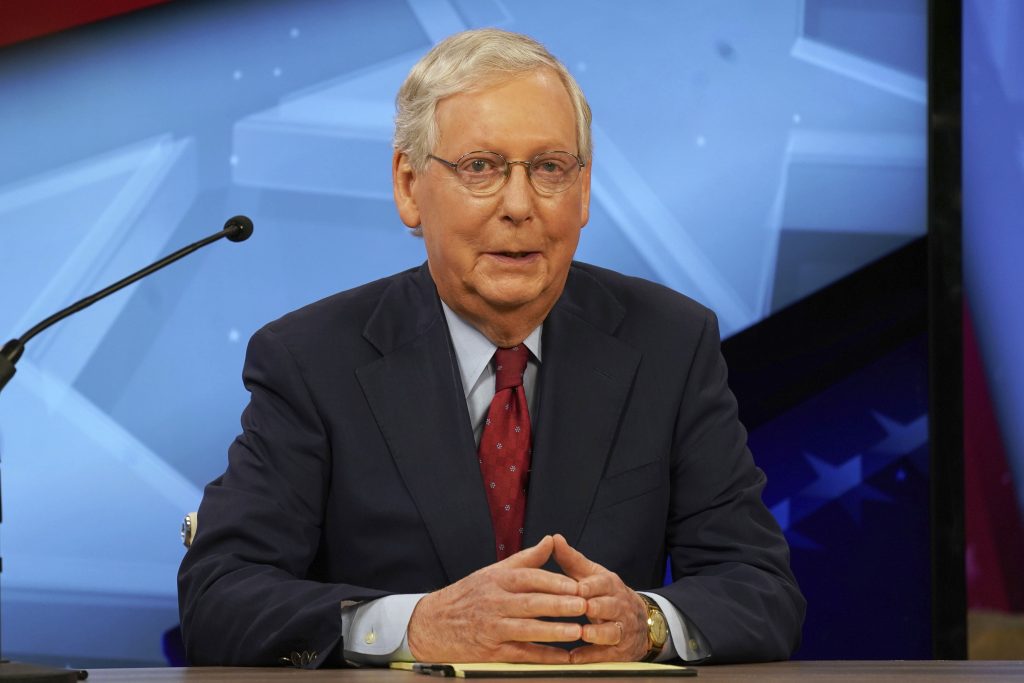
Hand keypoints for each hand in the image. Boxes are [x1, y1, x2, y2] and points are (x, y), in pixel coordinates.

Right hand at [407, 535, 586, 662]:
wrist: (432, 623)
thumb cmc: (468, 595)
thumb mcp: (493, 571)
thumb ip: (526, 559)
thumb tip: (551, 540)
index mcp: (497, 580)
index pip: (529, 578)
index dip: (554, 581)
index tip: (577, 584)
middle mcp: (494, 602)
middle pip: (531, 603)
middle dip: (559, 605)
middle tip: (584, 605)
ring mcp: (493, 627)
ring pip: (527, 629)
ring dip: (553, 631)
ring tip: (577, 630)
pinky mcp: (491, 650)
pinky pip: (521, 654)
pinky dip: (543, 656)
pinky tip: (562, 657)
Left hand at [551, 534, 649, 662]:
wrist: (641, 621)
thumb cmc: (606, 594)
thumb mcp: (593, 575)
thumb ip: (572, 560)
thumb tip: (554, 538)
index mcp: (610, 586)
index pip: (603, 584)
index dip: (592, 586)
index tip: (579, 588)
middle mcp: (619, 606)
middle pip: (611, 606)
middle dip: (597, 607)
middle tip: (583, 608)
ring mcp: (622, 629)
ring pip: (612, 631)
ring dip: (598, 633)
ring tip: (583, 633)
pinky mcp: (619, 651)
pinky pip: (606, 655)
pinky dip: (592, 656)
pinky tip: (575, 658)